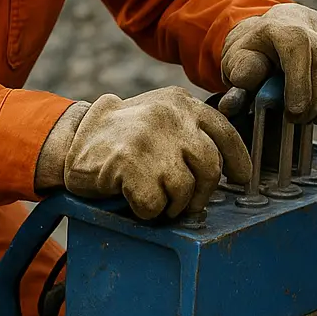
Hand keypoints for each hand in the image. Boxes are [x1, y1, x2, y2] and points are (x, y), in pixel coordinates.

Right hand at [35, 87, 251, 219]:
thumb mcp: (161, 118)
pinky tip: (134, 200)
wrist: (74, 141)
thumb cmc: (123, 137)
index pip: (224, 132)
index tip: (242, 179)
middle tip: (186, 203)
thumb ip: (190, 132)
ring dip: (171, 205)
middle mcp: (169, 116)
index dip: (238, 160)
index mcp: (181, 103)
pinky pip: (154, 205)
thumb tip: (227, 166)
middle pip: (210, 167)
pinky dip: (146, 212)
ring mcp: (150, 139)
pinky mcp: (130, 164)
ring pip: (184, 190)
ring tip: (155, 198)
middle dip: (201, 193)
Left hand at [221, 3, 316, 123]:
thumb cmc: (252, 53)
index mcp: (279, 23)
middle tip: (304, 119)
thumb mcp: (237, 61)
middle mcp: (309, 18)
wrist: (266, 35)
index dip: (301, 82)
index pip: (298, 45)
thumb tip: (244, 83)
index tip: (295, 112)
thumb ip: (240, 72)